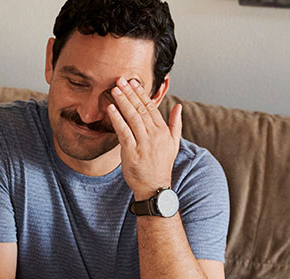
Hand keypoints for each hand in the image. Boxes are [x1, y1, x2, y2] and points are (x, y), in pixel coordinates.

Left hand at [106, 77, 181, 199]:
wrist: (154, 187)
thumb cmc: (160, 165)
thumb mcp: (173, 144)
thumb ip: (175, 124)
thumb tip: (179, 106)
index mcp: (164, 131)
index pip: (152, 107)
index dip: (141, 94)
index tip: (133, 82)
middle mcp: (155, 135)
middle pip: (141, 109)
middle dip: (130, 93)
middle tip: (121, 80)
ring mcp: (144, 143)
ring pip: (133, 117)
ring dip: (123, 102)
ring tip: (114, 90)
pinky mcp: (132, 152)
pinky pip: (124, 132)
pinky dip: (117, 119)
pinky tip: (111, 109)